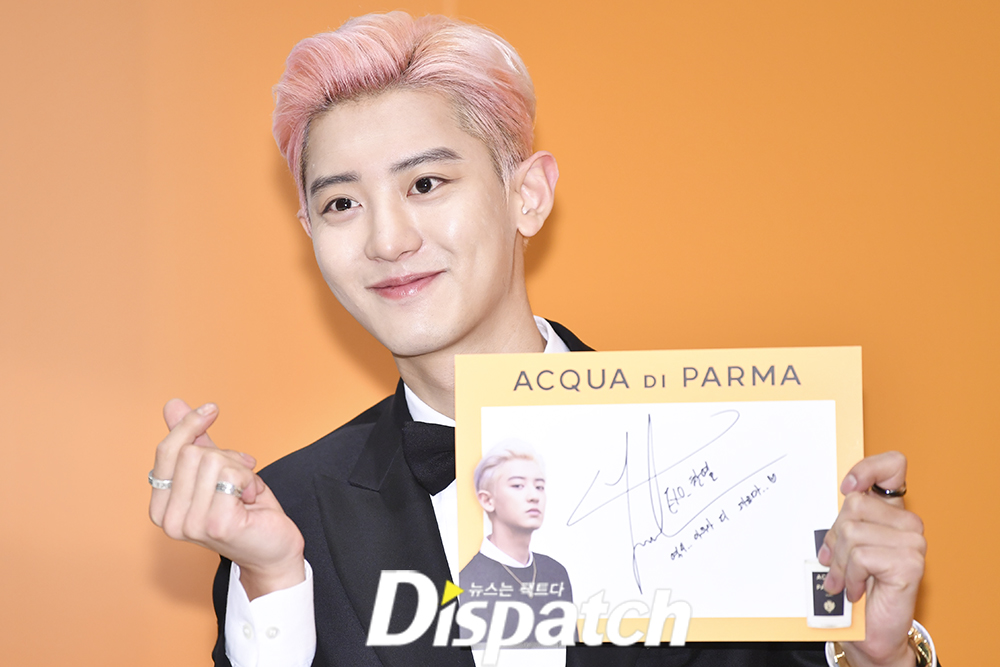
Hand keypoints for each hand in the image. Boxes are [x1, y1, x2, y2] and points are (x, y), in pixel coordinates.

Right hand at [148, 399, 305, 598]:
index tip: (212, 409)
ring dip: (240, 470)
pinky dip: (249, 480)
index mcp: (162, 507)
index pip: (166, 451)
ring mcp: (191, 524)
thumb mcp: (217, 471)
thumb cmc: (246, 511)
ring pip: (213, 461)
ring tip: (246, 491)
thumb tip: (173, 405)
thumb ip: (193, 441)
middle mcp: (169, 520)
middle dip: (225, 456)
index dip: (189, 425)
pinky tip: (252, 500)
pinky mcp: (216, 524)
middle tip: (241, 476)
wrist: (274, 550)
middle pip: (192, 453)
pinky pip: (232, 475)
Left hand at [820, 451, 925, 666]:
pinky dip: (849, 576)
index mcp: (892, 512)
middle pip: (854, 505)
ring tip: (846, 581)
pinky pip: (860, 556)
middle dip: (835, 537)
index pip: (893, 466)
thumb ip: (844, 521)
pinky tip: (857, 589)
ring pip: (852, 532)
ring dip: (840, 562)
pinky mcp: (910, 563)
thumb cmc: (856, 587)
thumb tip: (834, 498)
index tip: (848, 487)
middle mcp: (908, 524)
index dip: (868, 469)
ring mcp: (913, 543)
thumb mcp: (844, 546)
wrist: (871, 632)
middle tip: (835, 563)